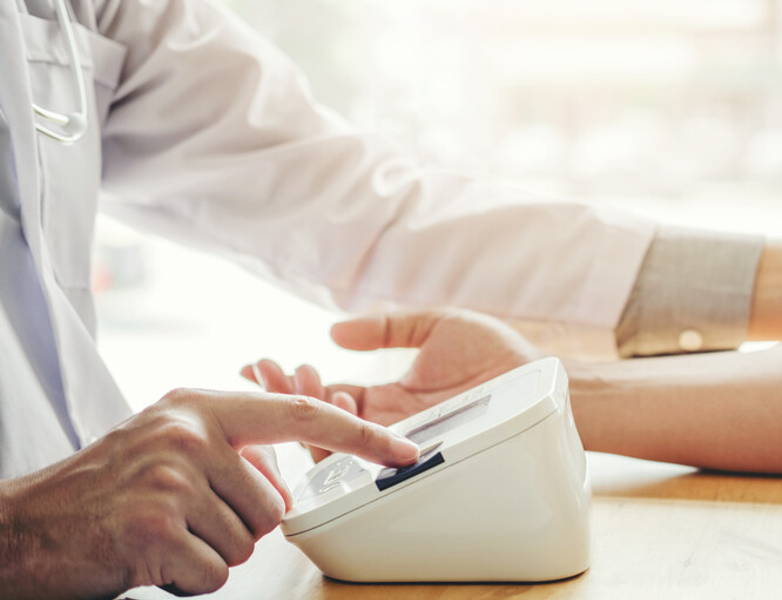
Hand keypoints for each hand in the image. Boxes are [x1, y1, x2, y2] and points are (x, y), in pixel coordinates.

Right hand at [0, 388, 416, 597]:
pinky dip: (188, 580)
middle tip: (182, 520)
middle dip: (238, 526)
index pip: (299, 415)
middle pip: (275, 505)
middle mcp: (190, 433)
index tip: (403, 451)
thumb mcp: (169, 444)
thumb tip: (288, 474)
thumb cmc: (103, 489)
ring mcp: (171, 479)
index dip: (359, 435)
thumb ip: (231, 449)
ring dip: (211, 554)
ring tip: (162, 536)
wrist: (24, 527)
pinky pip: (216, 574)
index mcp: (201, 406)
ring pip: (249, 542)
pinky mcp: (155, 529)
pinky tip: (150, 559)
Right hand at [243, 308, 541, 461]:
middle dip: (285, 397)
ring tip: (296, 380)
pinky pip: (371, 459)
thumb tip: (335, 330)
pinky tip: (334, 408)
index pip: (327, 395)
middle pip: (322, 421)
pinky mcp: (417, 455)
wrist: (538, 379)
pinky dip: (344, 439)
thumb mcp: (436, 326)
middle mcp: (387, 426)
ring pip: (337, 444)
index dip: (292, 381)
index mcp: (386, 398)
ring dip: (307, 414)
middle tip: (262, 370)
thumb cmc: (498, 354)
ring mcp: (399, 443)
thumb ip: (388, 328)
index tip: (258, 363)